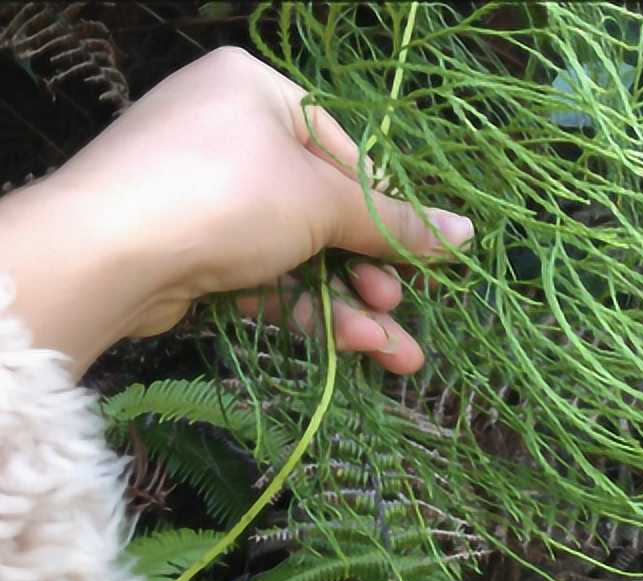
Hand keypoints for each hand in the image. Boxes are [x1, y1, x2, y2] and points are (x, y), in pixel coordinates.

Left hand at [0, 46, 471, 377]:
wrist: (102, 255)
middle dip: (370, 271)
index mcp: (256, 91)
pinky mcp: (186, 251)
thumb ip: (395, 224)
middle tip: (404, 307)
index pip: (343, 151)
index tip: (423, 257)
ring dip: (349, 305)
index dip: (386, 211)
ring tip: (396, 354)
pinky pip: (262, 275)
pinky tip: (353, 346)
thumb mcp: (322, 203)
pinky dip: (305, 310)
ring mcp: (202, 196)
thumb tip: (467, 236)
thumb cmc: (225, 195)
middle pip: (321, 210)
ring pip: (296, 253)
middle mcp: (226, 134)